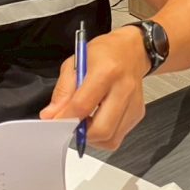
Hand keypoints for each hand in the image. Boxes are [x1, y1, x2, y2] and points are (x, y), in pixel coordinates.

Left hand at [39, 26, 148, 149]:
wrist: (131, 50)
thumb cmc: (105, 54)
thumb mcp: (75, 62)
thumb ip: (63, 91)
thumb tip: (51, 115)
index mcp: (107, 72)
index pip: (82, 106)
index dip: (64, 119)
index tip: (54, 123)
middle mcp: (124, 89)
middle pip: (101, 130)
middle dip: (82, 133)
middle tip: (72, 124)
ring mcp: (134, 103)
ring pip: (110, 139)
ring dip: (93, 136)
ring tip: (86, 120)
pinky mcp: (138, 114)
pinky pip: (117, 136)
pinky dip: (103, 134)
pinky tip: (98, 118)